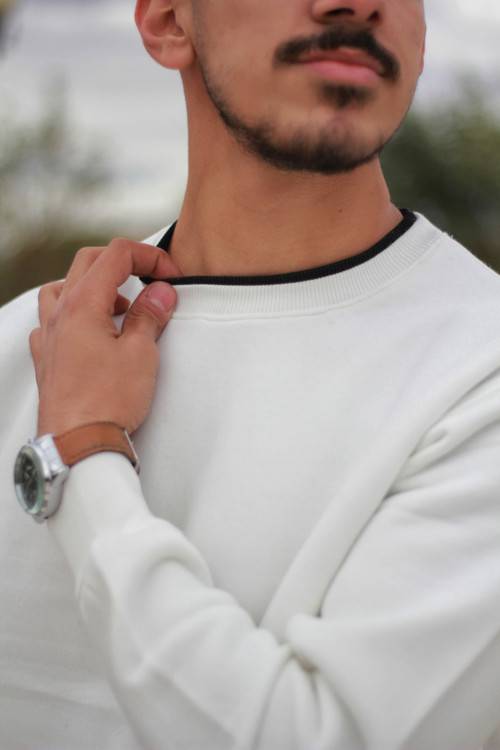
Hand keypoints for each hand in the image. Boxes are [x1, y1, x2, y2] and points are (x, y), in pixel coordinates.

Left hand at [30, 238, 180, 436]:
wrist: (78, 445)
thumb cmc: (107, 402)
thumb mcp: (141, 354)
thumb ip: (149, 316)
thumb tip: (160, 292)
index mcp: (83, 304)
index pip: (115, 255)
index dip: (149, 256)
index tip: (170, 275)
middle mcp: (60, 314)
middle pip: (88, 263)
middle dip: (123, 262)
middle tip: (150, 277)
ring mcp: (49, 336)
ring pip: (63, 288)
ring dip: (93, 286)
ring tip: (118, 305)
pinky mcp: (47, 359)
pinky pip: (51, 321)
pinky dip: (72, 314)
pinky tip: (89, 332)